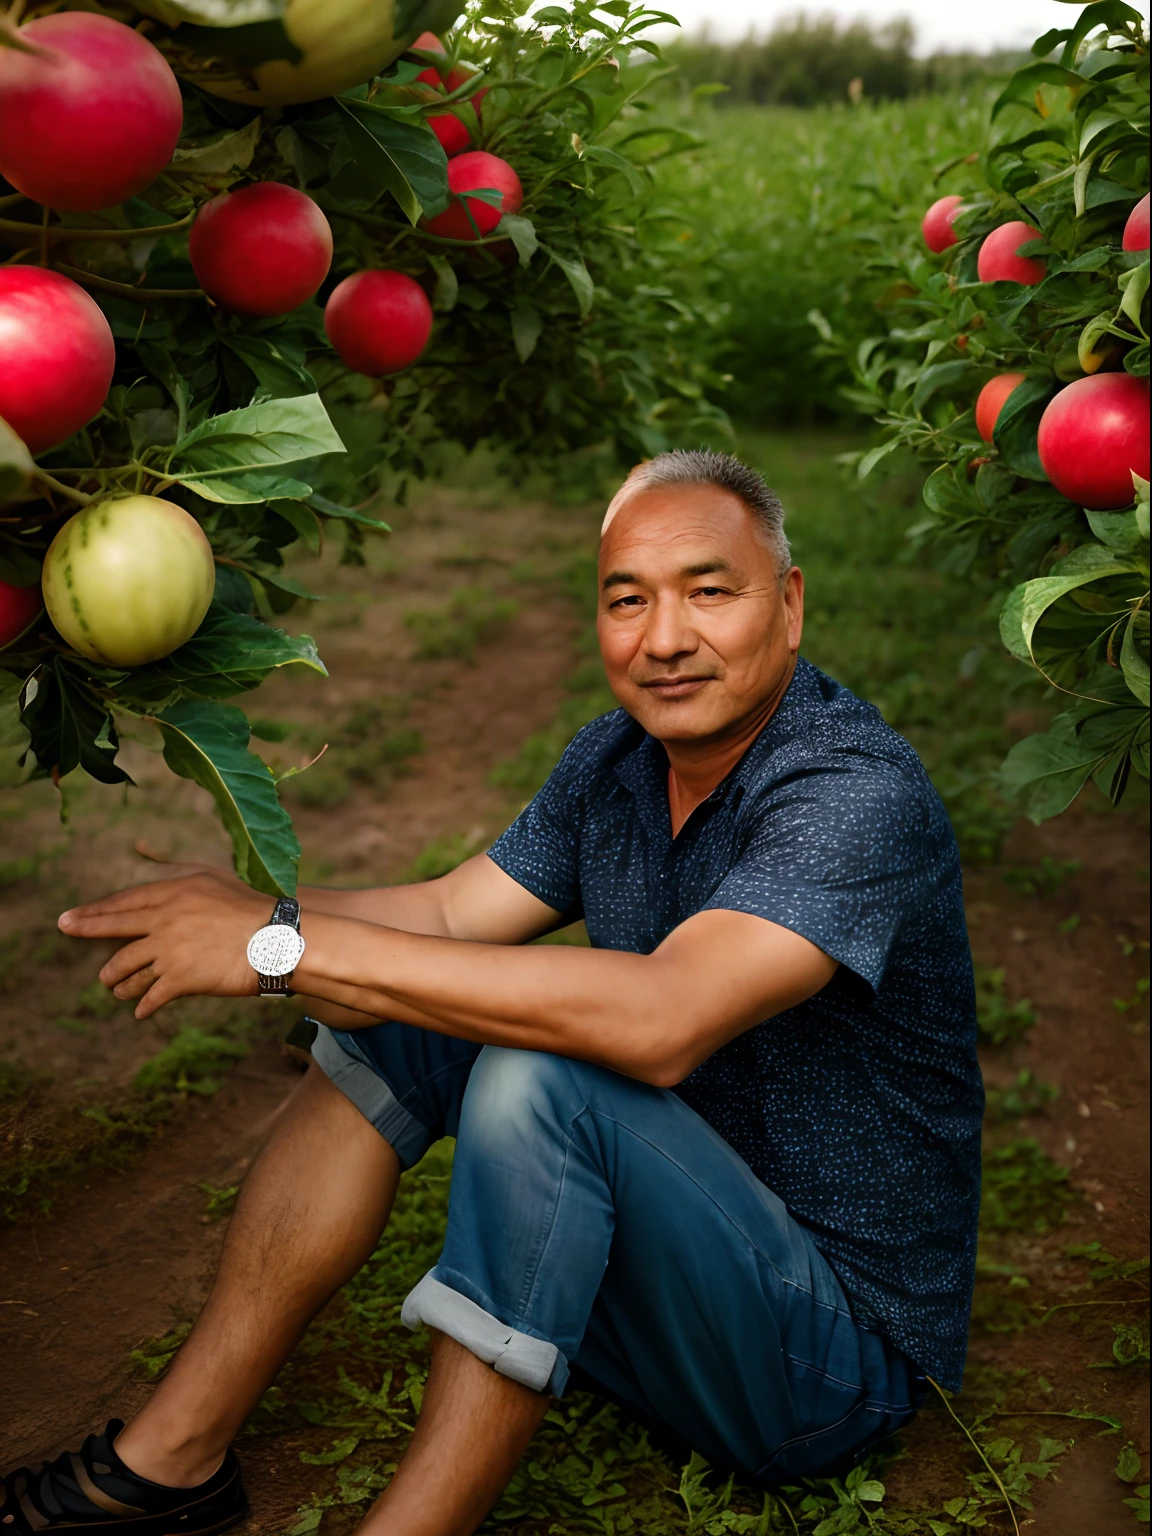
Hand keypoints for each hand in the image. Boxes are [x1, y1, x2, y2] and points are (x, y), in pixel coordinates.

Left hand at [58, 871, 271, 1018]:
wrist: (276, 938)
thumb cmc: (248, 904)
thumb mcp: (209, 874)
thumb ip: (172, 865)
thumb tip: (138, 845)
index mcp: (171, 894)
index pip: (122, 903)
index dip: (93, 912)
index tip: (70, 918)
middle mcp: (164, 922)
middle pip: (114, 931)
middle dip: (86, 932)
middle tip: (67, 933)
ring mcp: (170, 952)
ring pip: (127, 970)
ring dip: (117, 981)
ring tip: (114, 988)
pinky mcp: (181, 980)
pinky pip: (150, 996)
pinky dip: (143, 1005)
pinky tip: (140, 1011)